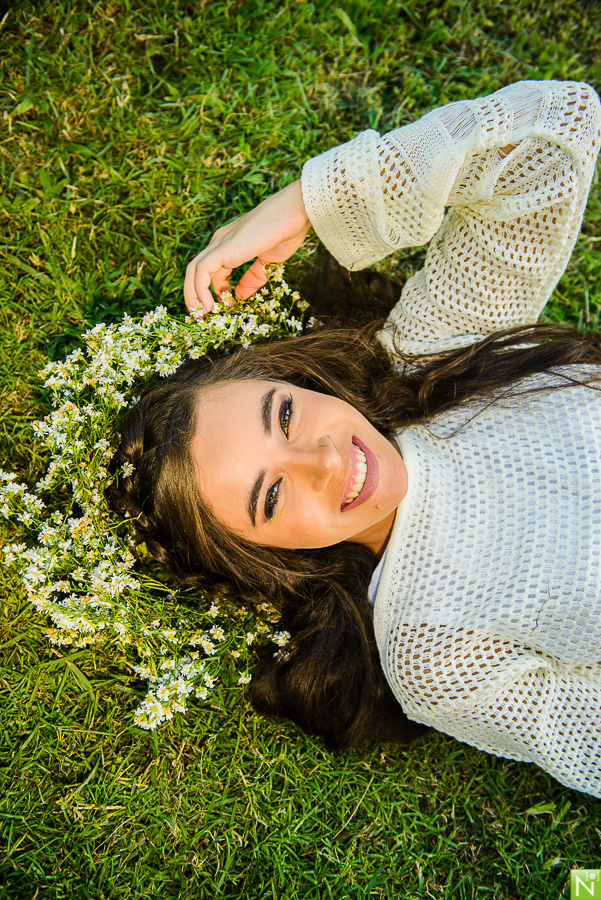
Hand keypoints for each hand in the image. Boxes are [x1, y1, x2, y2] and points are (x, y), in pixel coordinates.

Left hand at [184, 179, 310, 313]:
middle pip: (197, 271)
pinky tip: (208, 306)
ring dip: (193, 295)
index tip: (228, 307)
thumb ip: (253, 279)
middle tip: (204, 315)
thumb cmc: (285, 233)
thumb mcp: (267, 263)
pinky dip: (200, 290)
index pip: (212, 270)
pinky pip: (201, 272)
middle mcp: (220, 242)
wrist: (293, 214)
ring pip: (194, 271)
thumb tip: (240, 297)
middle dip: (197, 295)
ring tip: (202, 315)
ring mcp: (219, 244)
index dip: (216, 291)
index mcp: (230, 244)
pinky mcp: (222, 249)